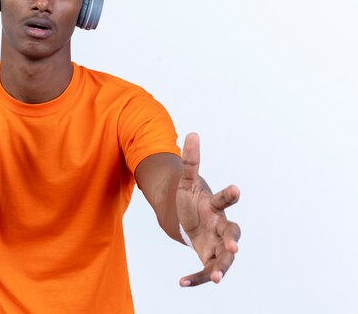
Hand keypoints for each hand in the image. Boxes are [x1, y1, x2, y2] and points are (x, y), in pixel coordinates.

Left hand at [176, 133, 240, 286]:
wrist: (191, 219)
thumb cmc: (192, 199)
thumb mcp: (186, 181)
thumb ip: (190, 160)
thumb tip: (191, 133)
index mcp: (215, 206)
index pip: (224, 199)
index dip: (230, 195)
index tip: (235, 188)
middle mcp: (221, 226)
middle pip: (232, 233)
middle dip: (233, 240)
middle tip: (234, 247)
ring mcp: (217, 244)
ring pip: (225, 258)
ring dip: (221, 268)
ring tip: (216, 277)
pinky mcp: (210, 258)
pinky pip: (206, 270)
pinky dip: (197, 278)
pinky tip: (182, 283)